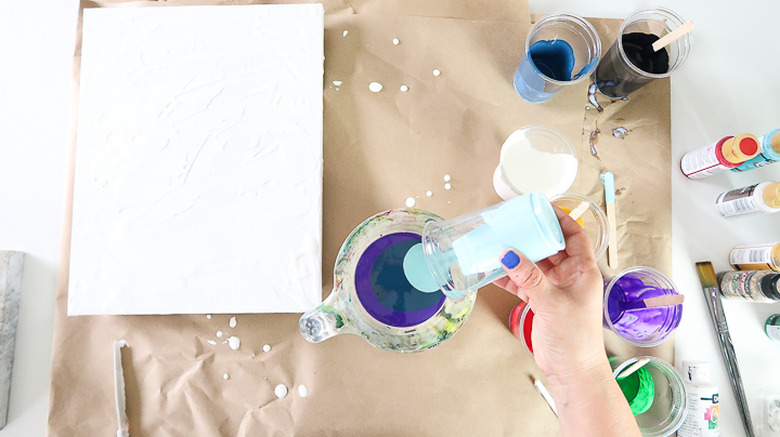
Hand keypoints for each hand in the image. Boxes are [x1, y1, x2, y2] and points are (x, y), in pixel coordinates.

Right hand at [493, 205, 607, 384]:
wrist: (572, 371)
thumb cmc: (575, 339)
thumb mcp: (552, 303)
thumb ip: (529, 277)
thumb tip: (508, 254)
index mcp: (583, 272)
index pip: (575, 236)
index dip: (561, 220)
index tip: (542, 208)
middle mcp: (570, 277)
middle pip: (551, 247)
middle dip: (532, 236)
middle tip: (512, 224)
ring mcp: (555, 289)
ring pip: (534, 265)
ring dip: (517, 257)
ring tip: (498, 244)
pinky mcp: (542, 302)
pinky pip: (524, 283)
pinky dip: (510, 277)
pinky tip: (494, 271)